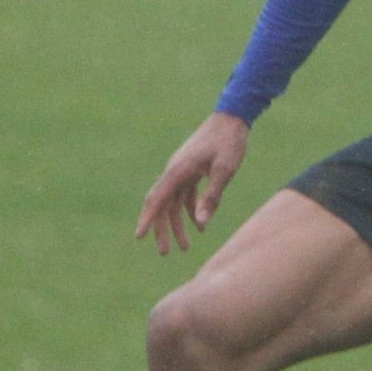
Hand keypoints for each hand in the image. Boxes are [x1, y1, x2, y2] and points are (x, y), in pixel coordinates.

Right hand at [135, 112, 249, 254]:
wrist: (232, 117)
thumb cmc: (229, 142)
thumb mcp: (224, 171)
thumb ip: (212, 197)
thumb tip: (200, 224)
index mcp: (178, 171)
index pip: (157, 199)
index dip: (147, 219)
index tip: (139, 236)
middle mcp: (175, 171)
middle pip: (163, 205)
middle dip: (163, 230)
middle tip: (165, 253)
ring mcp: (182, 170)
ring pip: (174, 202)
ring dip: (178, 224)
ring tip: (186, 247)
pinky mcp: (191, 170)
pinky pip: (185, 195)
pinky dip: (191, 210)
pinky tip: (201, 226)